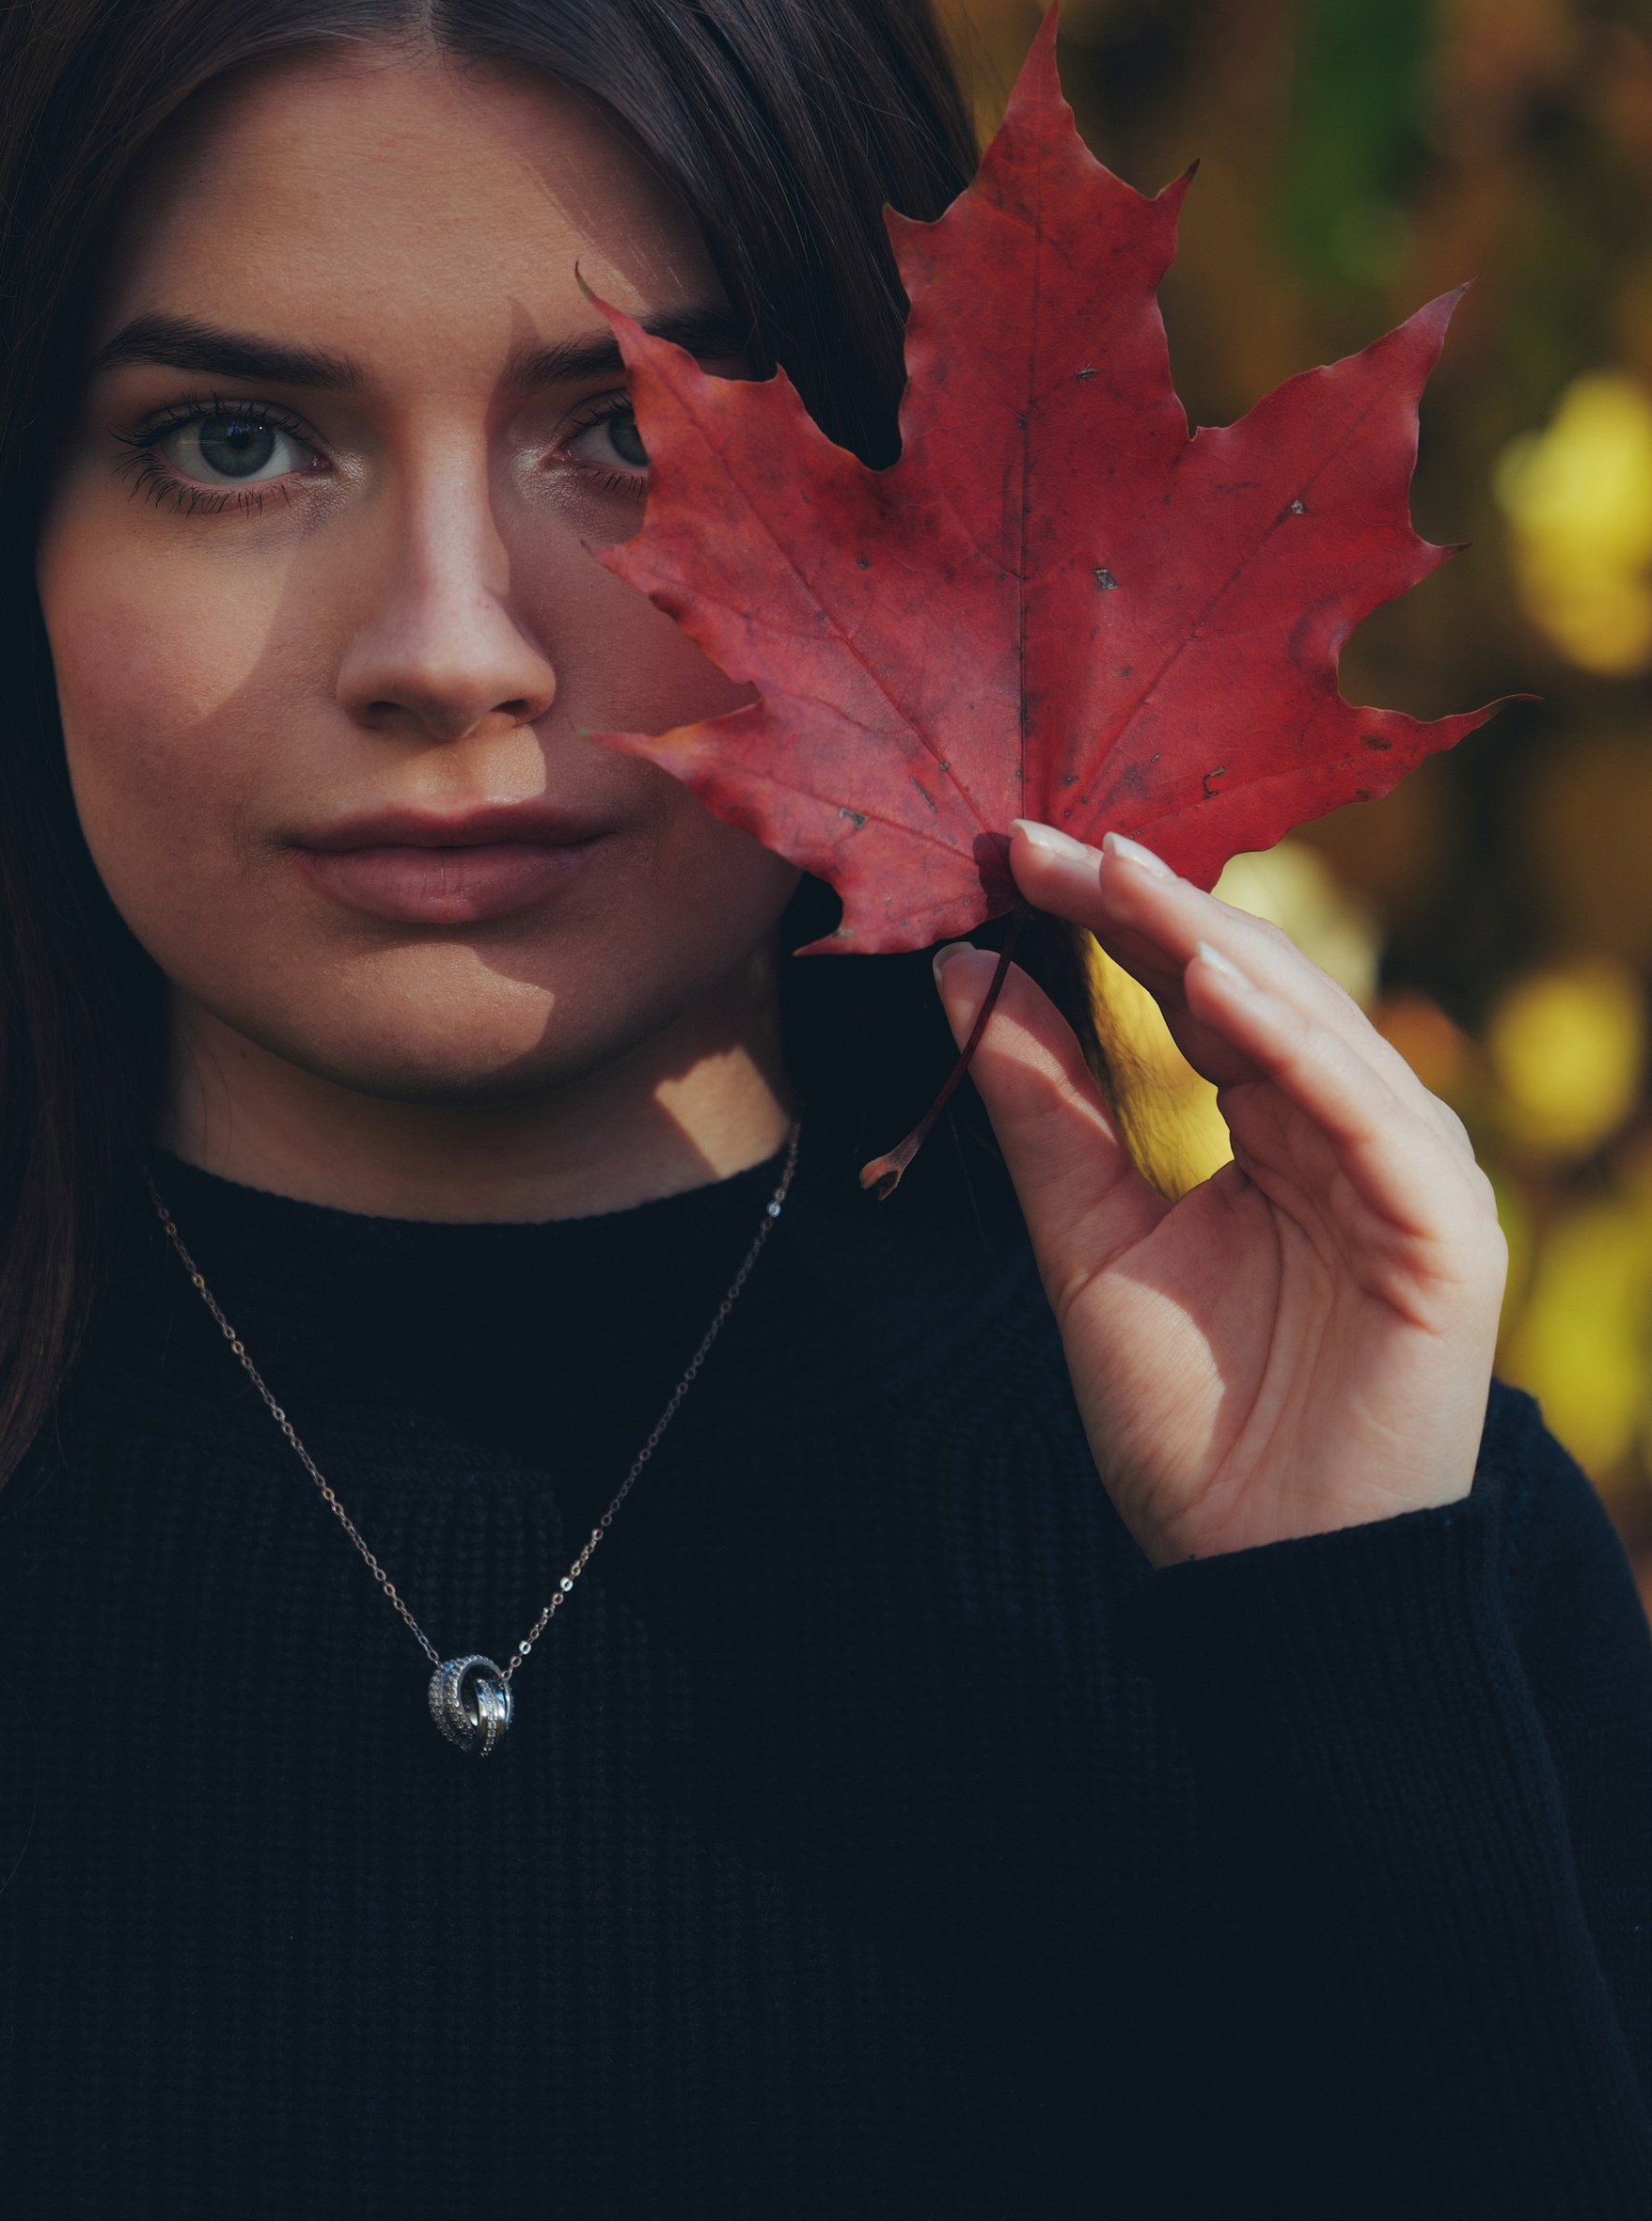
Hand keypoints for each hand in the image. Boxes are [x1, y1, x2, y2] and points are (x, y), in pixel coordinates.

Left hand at [945, 823, 1506, 1567]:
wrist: (1257, 1575)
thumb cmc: (1186, 1423)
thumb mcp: (1085, 1237)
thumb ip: (1040, 1103)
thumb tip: (964, 963)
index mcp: (1274, 1127)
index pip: (1194, 989)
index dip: (1111, 917)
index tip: (1011, 850)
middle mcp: (1348, 1130)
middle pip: (1253, 984)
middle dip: (1151, 905)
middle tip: (1053, 838)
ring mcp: (1407, 1173)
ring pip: (1312, 1024)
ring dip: (1216, 943)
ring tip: (1124, 878)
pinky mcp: (1448, 1227)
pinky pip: (1365, 1109)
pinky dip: (1293, 1037)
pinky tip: (1214, 979)